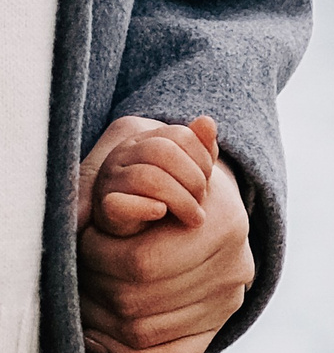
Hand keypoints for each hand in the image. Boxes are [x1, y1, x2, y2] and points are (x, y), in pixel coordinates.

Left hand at [79, 116, 252, 352]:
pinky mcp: (217, 327)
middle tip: (75, 273)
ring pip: (146, 334)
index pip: (141, 264)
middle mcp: (235, 269)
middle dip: (95, 289)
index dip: (98, 256)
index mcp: (224, 224)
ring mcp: (228, 302)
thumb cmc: (157, 169)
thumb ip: (155, 157)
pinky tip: (99, 339)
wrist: (197, 202)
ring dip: (101, 321)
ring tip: (79, 299)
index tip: (83, 241)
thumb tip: (205, 128)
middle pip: (140, 303)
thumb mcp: (147, 151)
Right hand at [89, 116, 217, 236]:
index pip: (180, 136)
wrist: (136, 230)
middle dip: (194, 180)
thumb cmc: (167, 198)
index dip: (202, 159)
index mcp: (145, 141)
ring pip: (150, 178)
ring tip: (195, 218)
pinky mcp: (107, 208)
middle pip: (165, 153)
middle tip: (202, 203)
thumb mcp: (187, 172)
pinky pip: (120, 204)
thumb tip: (208, 122)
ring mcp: (113, 180)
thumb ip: (199, 149)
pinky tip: (162, 212)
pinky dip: (146, 208)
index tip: (208, 182)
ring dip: (182, 201)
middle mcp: (124, 154)